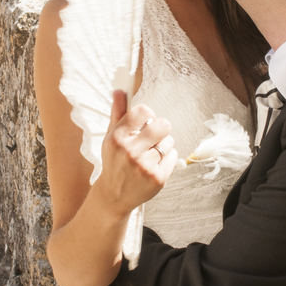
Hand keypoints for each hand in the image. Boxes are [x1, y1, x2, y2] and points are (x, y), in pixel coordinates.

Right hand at [96, 91, 176, 215]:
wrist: (114, 195)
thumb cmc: (114, 161)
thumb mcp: (111, 137)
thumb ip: (118, 113)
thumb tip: (120, 91)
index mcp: (117, 138)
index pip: (143, 111)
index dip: (147, 115)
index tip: (144, 122)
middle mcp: (130, 151)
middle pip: (162, 124)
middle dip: (160, 128)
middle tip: (153, 136)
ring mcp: (145, 166)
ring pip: (169, 141)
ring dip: (163, 145)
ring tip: (150, 154)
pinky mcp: (158, 178)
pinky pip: (174, 156)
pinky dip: (168, 159)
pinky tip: (155, 165)